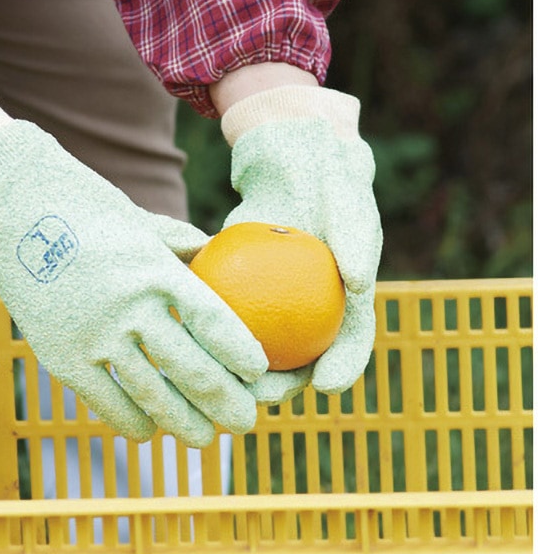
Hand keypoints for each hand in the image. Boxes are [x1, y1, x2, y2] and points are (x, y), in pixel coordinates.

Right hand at [0, 93, 268, 446]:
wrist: (14, 211)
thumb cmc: (84, 210)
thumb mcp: (140, 221)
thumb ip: (178, 245)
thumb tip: (212, 254)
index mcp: (157, 271)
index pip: (214, 322)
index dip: (242, 354)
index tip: (259, 373)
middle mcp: (131, 308)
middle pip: (192, 371)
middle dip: (227, 405)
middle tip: (245, 423)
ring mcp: (95, 337)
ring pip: (153, 397)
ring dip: (186, 425)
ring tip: (206, 439)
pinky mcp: (62, 358)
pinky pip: (106, 404)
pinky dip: (133, 424)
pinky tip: (149, 431)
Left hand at [218, 85, 382, 403]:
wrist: (290, 160)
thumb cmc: (325, 175)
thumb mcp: (346, 194)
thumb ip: (356, 235)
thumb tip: (359, 283)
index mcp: (349, 296)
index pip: (352, 340)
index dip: (345, 368)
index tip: (328, 388)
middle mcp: (315, 306)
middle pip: (304, 357)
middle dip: (284, 385)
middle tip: (260, 393)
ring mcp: (278, 302)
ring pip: (263, 345)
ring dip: (244, 369)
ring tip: (223, 378)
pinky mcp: (244, 293)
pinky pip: (230, 317)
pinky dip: (217, 331)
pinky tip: (192, 337)